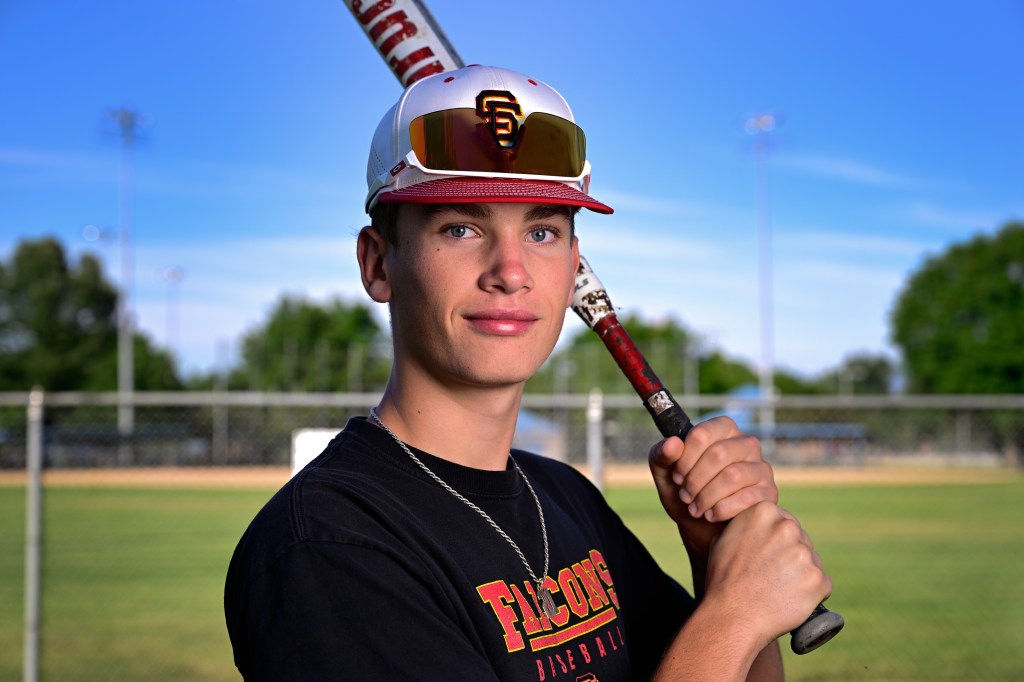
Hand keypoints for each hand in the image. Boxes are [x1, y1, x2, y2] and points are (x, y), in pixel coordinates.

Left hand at [648, 416, 777, 567]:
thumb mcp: (666, 476)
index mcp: (722, 431)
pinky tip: (710, 515)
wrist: (703, 529)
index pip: (703, 433)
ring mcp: (761, 467)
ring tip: (695, 508)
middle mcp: (746, 444)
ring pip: (733, 475)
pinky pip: (747, 497)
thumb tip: (672, 443)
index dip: (685, 458)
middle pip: (719, 453)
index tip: (676, 476)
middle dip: (695, 479)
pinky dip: (722, 509)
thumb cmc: (686, 494)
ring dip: (707, 496)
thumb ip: (662, 455)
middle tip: (684, 496)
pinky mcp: (769, 492)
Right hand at [703, 501, 832, 646]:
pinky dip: (811, 595)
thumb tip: (757, 527)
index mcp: (764, 511)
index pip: (784, 522)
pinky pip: (821, 585)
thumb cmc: (724, 580)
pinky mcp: (818, 579)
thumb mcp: (724, 539)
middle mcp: (788, 527)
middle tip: (772, 576)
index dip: (777, 542)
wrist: (732, 615)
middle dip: (791, 556)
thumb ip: (746, 526)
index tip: (767, 557)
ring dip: (801, 575)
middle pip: (801, 540)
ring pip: (812, 562)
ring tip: (778, 590)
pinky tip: (790, 601)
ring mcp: (804, 553)